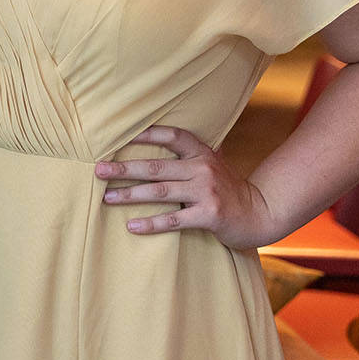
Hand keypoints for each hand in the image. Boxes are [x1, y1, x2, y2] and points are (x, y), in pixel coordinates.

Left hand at [94, 126, 279, 249]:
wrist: (260, 213)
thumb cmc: (228, 189)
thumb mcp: (213, 164)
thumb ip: (192, 152)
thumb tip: (162, 134)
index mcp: (201, 153)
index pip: (171, 136)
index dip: (145, 133)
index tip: (118, 135)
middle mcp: (202, 169)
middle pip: (155, 167)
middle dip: (124, 169)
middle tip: (98, 170)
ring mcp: (206, 192)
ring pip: (159, 192)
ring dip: (130, 195)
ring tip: (106, 197)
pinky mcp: (209, 215)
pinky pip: (174, 220)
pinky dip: (151, 223)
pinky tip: (131, 226)